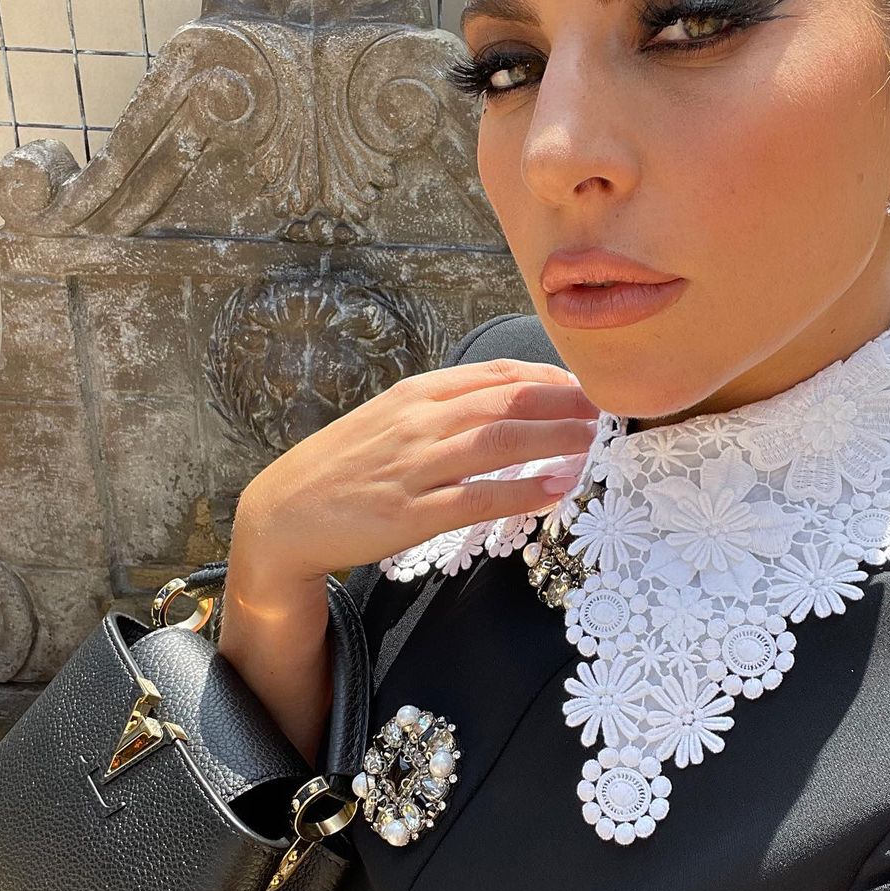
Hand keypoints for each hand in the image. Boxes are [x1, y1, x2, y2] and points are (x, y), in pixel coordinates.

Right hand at [232, 357, 600, 584]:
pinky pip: (480, 497)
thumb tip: (497, 405)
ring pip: (502, 443)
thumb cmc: (340, 469)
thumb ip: (438, 410)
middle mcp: (419, 422)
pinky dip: (524, 490)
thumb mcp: (386, 421)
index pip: (494, 376)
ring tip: (595, 443)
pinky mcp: (412, 513)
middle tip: (607, 410)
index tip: (583, 385)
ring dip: (556, 440)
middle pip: (508, 402)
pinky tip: (557, 488)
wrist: (283, 515)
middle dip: (565, 403)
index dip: (547, 378)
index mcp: (415, 395)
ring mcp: (415, 467)